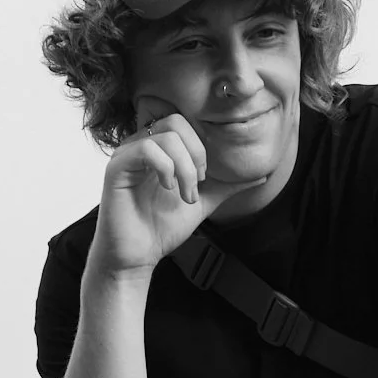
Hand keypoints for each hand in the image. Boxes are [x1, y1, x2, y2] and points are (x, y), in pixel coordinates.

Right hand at [86, 101, 211, 277]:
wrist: (138, 256)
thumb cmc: (161, 228)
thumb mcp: (203, 203)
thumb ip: (226, 186)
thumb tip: (260, 176)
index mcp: (159, 148)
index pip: (185, 122)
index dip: (202, 146)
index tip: (205, 178)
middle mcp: (141, 145)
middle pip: (176, 121)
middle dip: (197, 154)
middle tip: (197, 185)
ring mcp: (127, 154)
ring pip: (165, 135)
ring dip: (185, 167)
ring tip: (185, 195)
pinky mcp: (116, 167)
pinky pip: (146, 149)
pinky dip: (166, 168)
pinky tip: (169, 189)